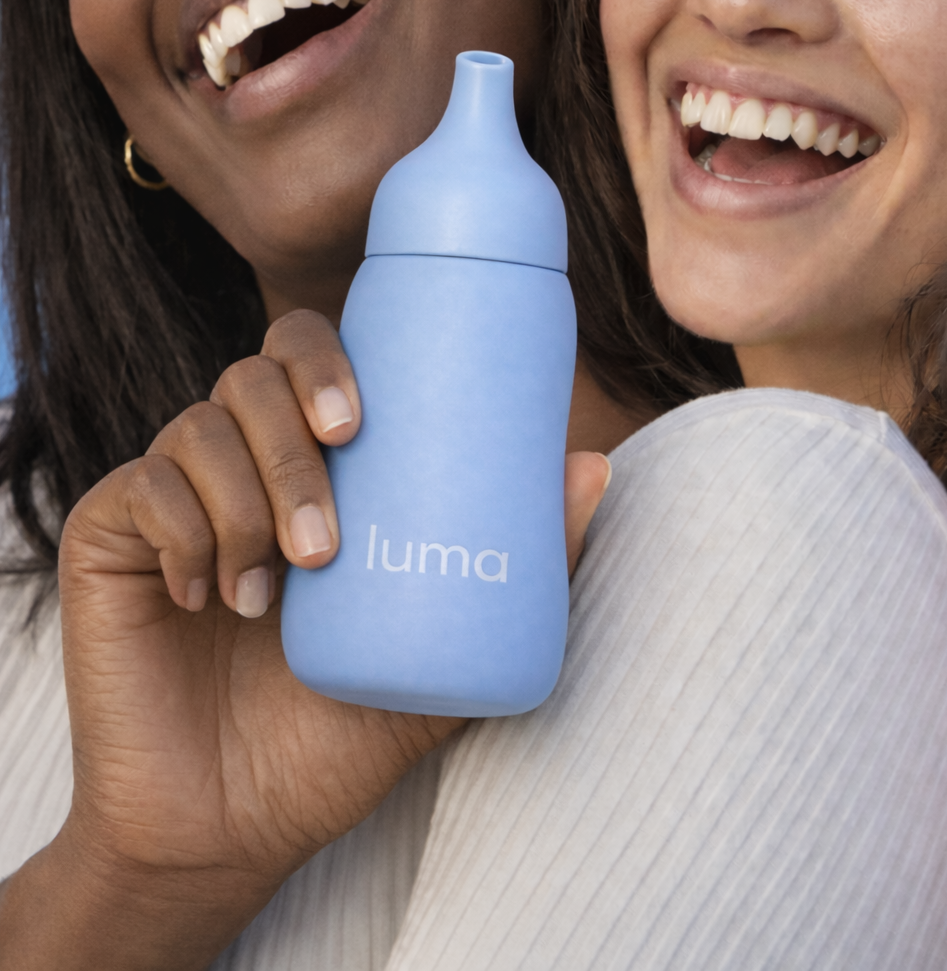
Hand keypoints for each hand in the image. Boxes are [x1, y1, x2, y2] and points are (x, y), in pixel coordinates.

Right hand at [1, 310, 608, 969]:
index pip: (310, 357)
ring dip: (248, 498)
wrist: (232, 826)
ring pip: (199, 428)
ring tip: (279, 589)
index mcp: (313, 466)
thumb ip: (518, 573)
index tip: (359, 420)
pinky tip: (210, 598)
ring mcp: (174, 496)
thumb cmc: (339, 734)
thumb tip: (595, 466)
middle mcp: (241, 462)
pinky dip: (183, 533)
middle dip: (291, 441)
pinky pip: (140, 488)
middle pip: (253, 378)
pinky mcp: (113, 536)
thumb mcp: (445, 654)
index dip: (326, 359)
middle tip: (326, 532)